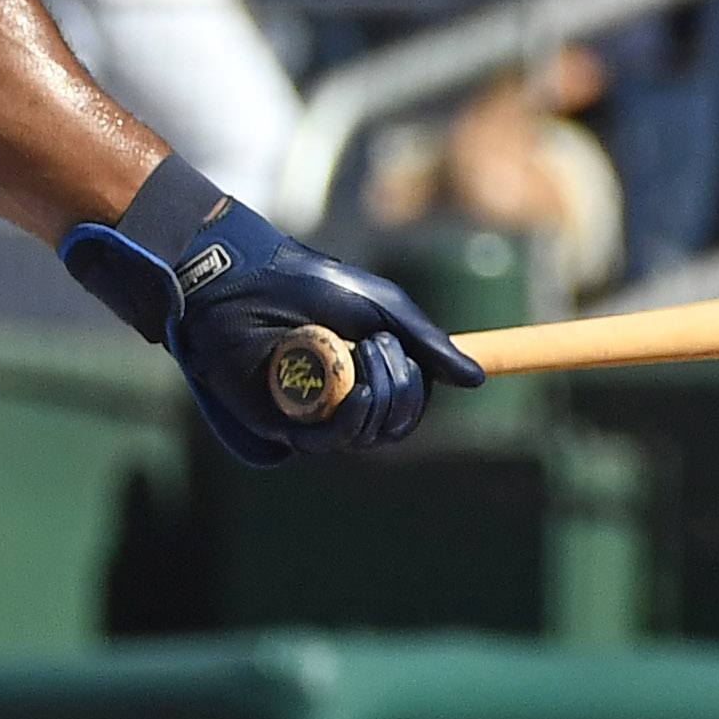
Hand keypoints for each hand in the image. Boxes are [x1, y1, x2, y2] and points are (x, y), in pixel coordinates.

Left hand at [61, 152, 481, 462]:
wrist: (243, 280)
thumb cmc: (303, 283)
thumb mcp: (380, 304)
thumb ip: (426, 340)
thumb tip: (476, 380)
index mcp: (364, 370)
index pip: (409, 403)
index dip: (422, 389)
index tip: (432, 366)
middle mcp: (340, 398)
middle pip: (397, 423)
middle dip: (405, 387)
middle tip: (381, 343)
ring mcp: (312, 414)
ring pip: (370, 435)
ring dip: (381, 393)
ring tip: (363, 349)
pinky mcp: (282, 424)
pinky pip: (333, 439)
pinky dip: (352, 412)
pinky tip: (350, 380)